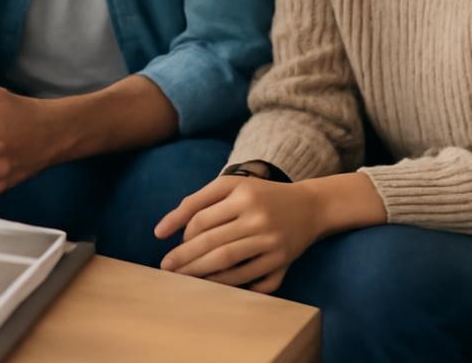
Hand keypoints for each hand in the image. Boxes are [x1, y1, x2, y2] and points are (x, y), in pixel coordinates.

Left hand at [153, 176, 321, 293]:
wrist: (310, 207)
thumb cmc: (260, 195)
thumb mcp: (231, 186)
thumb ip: (197, 201)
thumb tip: (161, 229)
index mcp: (244, 195)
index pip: (203, 219)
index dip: (183, 234)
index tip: (168, 245)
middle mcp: (259, 218)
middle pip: (213, 243)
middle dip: (185, 258)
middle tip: (166, 268)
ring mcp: (273, 242)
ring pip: (229, 263)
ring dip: (202, 273)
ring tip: (183, 278)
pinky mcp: (283, 262)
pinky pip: (251, 278)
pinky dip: (229, 283)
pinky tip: (211, 284)